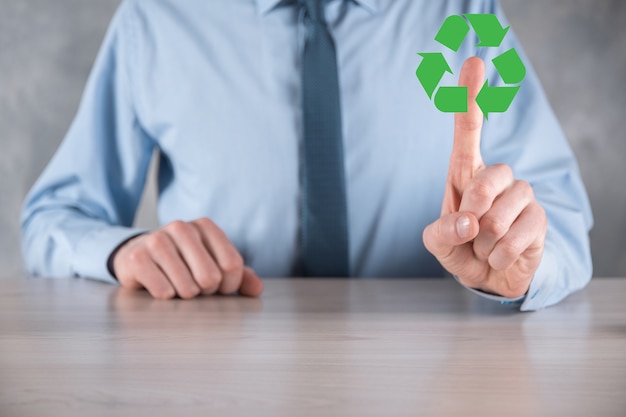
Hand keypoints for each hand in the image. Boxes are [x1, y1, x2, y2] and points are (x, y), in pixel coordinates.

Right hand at [112, 218, 263, 298]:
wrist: (138, 258)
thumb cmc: (183, 264)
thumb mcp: (213, 266)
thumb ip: (240, 276)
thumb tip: (257, 289)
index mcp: (205, 226)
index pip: (233, 264)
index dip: (229, 285)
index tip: (219, 287)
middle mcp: (182, 227)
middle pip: (211, 277)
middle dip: (205, 291)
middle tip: (194, 286)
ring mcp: (157, 239)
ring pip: (188, 288)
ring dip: (184, 296)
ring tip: (176, 285)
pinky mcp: (137, 257)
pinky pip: (164, 292)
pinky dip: (165, 297)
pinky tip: (158, 286)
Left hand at [422, 57, 546, 298]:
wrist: (488, 278)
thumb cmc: (460, 248)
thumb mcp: (438, 243)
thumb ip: (442, 232)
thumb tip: (469, 221)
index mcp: (466, 174)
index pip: (468, 130)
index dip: (470, 98)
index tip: (474, 62)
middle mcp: (496, 177)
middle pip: (487, 179)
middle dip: (473, 213)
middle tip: (470, 233)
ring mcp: (521, 196)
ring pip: (500, 215)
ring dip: (484, 242)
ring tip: (484, 246)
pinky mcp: (539, 219)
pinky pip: (517, 237)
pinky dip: (500, 256)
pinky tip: (499, 256)